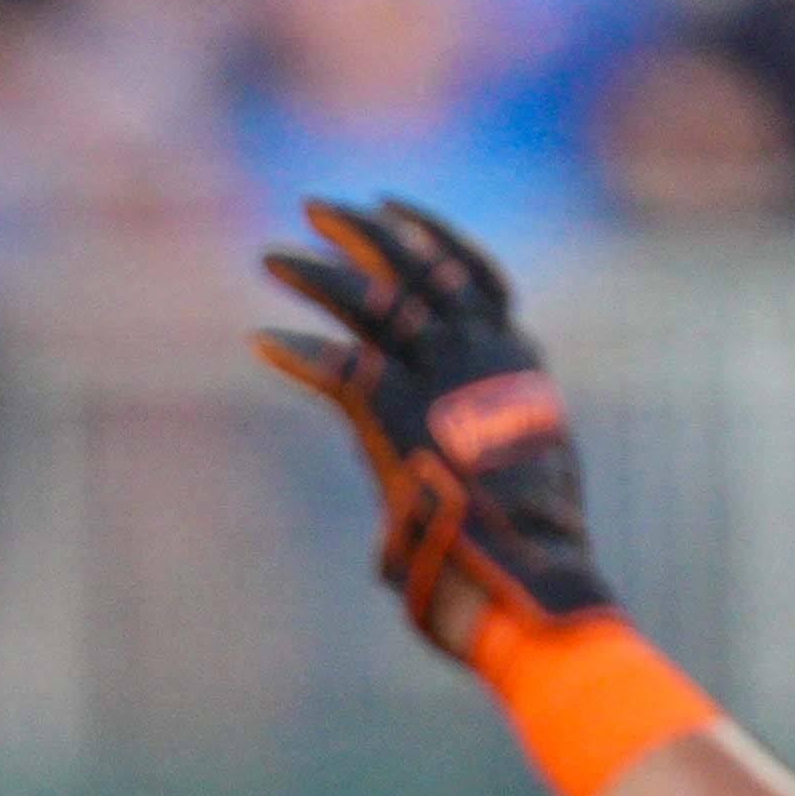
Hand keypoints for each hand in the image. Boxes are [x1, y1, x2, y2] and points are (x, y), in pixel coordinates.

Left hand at [254, 198, 618, 657]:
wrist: (532, 586)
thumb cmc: (526, 562)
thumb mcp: (516, 491)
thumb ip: (469, 464)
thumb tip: (415, 492)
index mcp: (518, 365)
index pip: (476, 277)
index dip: (431, 237)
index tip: (392, 210)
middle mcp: (484, 356)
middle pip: (422, 267)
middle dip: (367, 233)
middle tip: (318, 209)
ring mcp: (442, 378)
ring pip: (376, 301)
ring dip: (320, 274)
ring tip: (273, 258)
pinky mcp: (399, 413)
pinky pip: (338, 365)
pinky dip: (298, 353)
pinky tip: (262, 340)